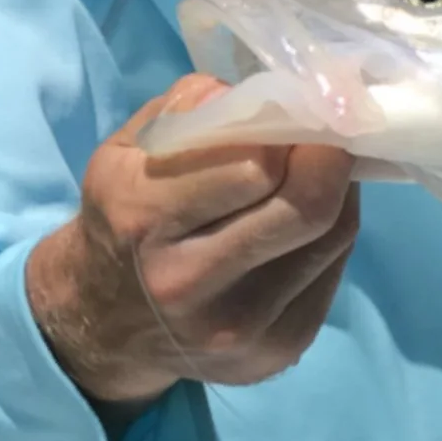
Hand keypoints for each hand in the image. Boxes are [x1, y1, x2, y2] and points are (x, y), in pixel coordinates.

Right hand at [27, 74, 359, 416]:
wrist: (102, 323)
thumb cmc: (123, 217)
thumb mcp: (128, 152)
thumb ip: (192, 109)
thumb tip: (273, 90)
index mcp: (144, 222)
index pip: (255, 167)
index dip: (290, 129)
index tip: (305, 103)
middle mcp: (190, 284)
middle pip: (308, 207)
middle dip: (331, 156)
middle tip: (330, 129)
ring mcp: (240, 328)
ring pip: (334, 235)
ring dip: (339, 190)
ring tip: (321, 166)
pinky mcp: (280, 350)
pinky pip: (335, 269)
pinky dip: (333, 230)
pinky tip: (310, 215)